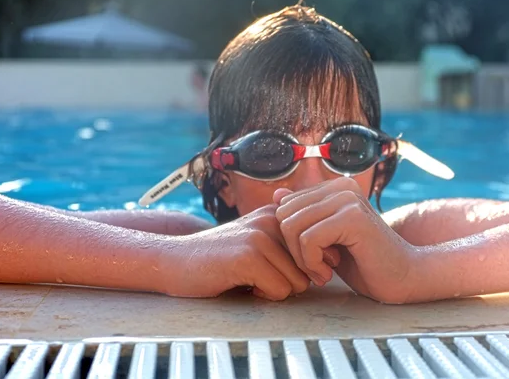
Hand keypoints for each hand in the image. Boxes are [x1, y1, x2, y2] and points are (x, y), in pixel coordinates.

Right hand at [158, 205, 309, 300]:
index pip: (317, 247)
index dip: (306, 266)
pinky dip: (263, 296)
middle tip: (262, 276)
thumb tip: (333, 259)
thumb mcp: (256, 239)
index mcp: (277, 213)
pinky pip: (280, 291)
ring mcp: (260, 236)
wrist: (174, 260)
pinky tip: (242, 284)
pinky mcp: (248, 256)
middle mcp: (272, 219)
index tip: (284, 268)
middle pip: (311, 268)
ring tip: (251, 279)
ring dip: (277, 290)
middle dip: (290, 281)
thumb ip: (289, 243)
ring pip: (299, 282)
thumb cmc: (219, 256)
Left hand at [274, 177, 418, 302]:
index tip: (314, 257)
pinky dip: (311, 262)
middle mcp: (341, 187)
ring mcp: (347, 199)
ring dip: (302, 258)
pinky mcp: (352, 217)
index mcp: (334, 188)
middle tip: (317, 266)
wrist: (403, 278)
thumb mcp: (326, 239)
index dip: (291, 238)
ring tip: (323, 271)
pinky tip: (329, 272)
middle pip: (283, 215)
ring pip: (291, 226)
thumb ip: (305, 217)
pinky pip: (307, 239)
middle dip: (293, 248)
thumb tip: (276, 194)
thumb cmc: (364, 262)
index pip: (285, 206)